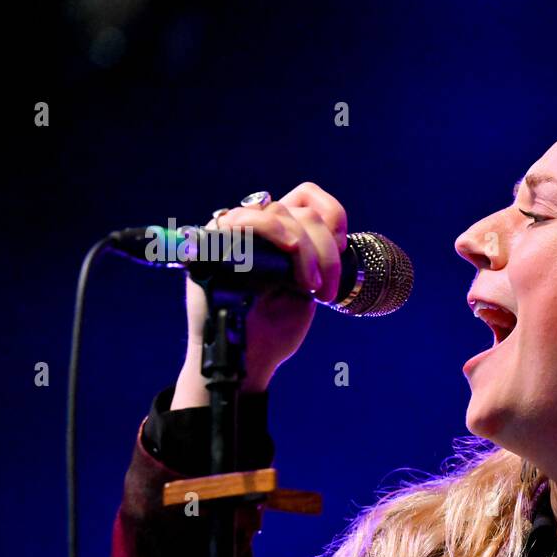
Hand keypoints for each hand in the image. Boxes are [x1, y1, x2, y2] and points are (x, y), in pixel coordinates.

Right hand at [171, 182, 347, 407]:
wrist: (247, 360)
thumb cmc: (275, 330)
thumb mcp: (305, 288)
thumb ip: (312, 255)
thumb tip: (325, 228)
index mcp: (281, 236)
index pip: (308, 197)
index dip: (333, 216)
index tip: (341, 247)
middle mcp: (256, 230)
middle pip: (300, 211)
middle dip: (324, 249)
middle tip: (324, 287)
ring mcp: (234, 234)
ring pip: (280, 213)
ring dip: (305, 249)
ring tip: (309, 285)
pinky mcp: (214, 243)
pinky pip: (244, 218)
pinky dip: (273, 229)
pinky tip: (290, 250)